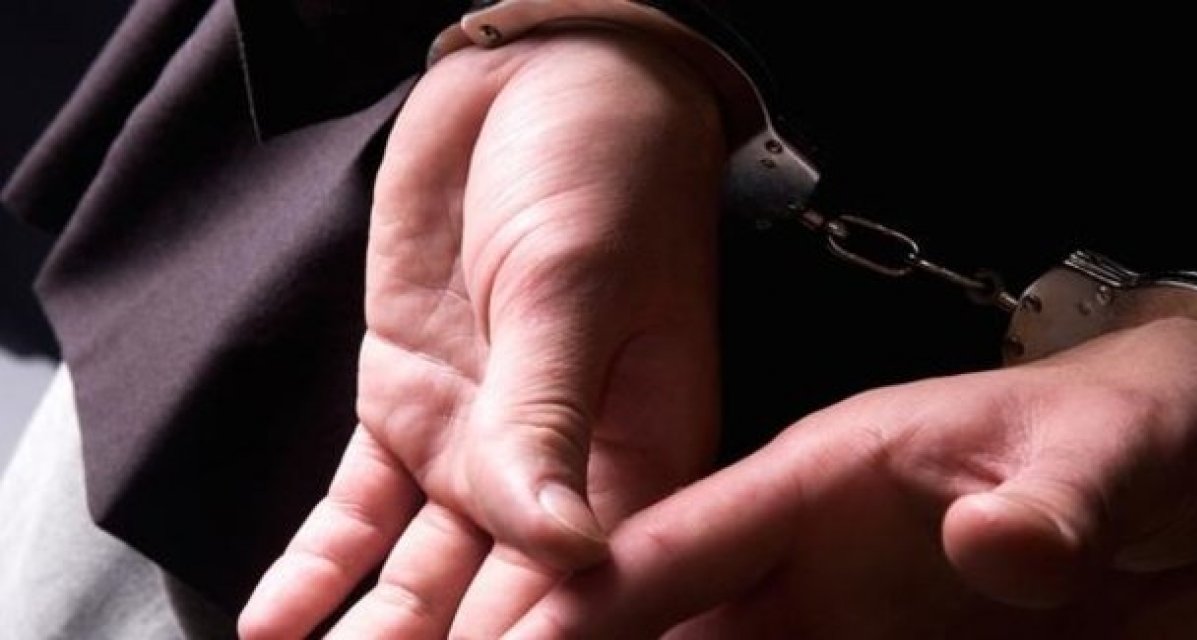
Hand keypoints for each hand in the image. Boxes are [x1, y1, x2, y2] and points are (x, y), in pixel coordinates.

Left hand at [238, 30, 723, 637]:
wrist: (535, 84)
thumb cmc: (599, 170)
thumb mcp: (576, 288)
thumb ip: (552, 418)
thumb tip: (565, 553)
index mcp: (641, 450)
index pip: (596, 590)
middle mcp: (561, 468)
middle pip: (505, 603)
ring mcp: (477, 445)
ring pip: (421, 575)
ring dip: (377, 639)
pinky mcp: (408, 408)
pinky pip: (358, 509)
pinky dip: (317, 568)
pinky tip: (278, 627)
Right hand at [510, 318, 1196, 638]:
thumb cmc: (1133, 430)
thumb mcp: (1102, 451)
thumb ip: (1047, 498)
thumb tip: (999, 548)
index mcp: (827, 479)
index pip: (683, 535)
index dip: (587, 589)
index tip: (507, 639)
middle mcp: (812, 560)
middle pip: (668, 622)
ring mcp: (845, 624)